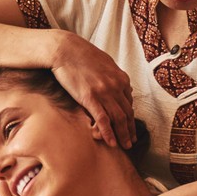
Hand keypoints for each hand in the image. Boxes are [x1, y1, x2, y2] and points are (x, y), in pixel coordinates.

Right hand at [50, 34, 135, 148]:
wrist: (65, 49)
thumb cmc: (82, 54)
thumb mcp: (105, 63)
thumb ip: (115, 76)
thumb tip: (122, 86)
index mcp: (121, 78)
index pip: (129, 103)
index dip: (130, 117)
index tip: (129, 126)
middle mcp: (116, 87)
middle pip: (127, 113)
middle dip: (130, 129)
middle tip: (132, 141)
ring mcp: (104, 93)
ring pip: (118, 119)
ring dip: (123, 135)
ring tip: (125, 146)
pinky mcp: (90, 98)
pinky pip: (103, 120)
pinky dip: (108, 133)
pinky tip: (111, 142)